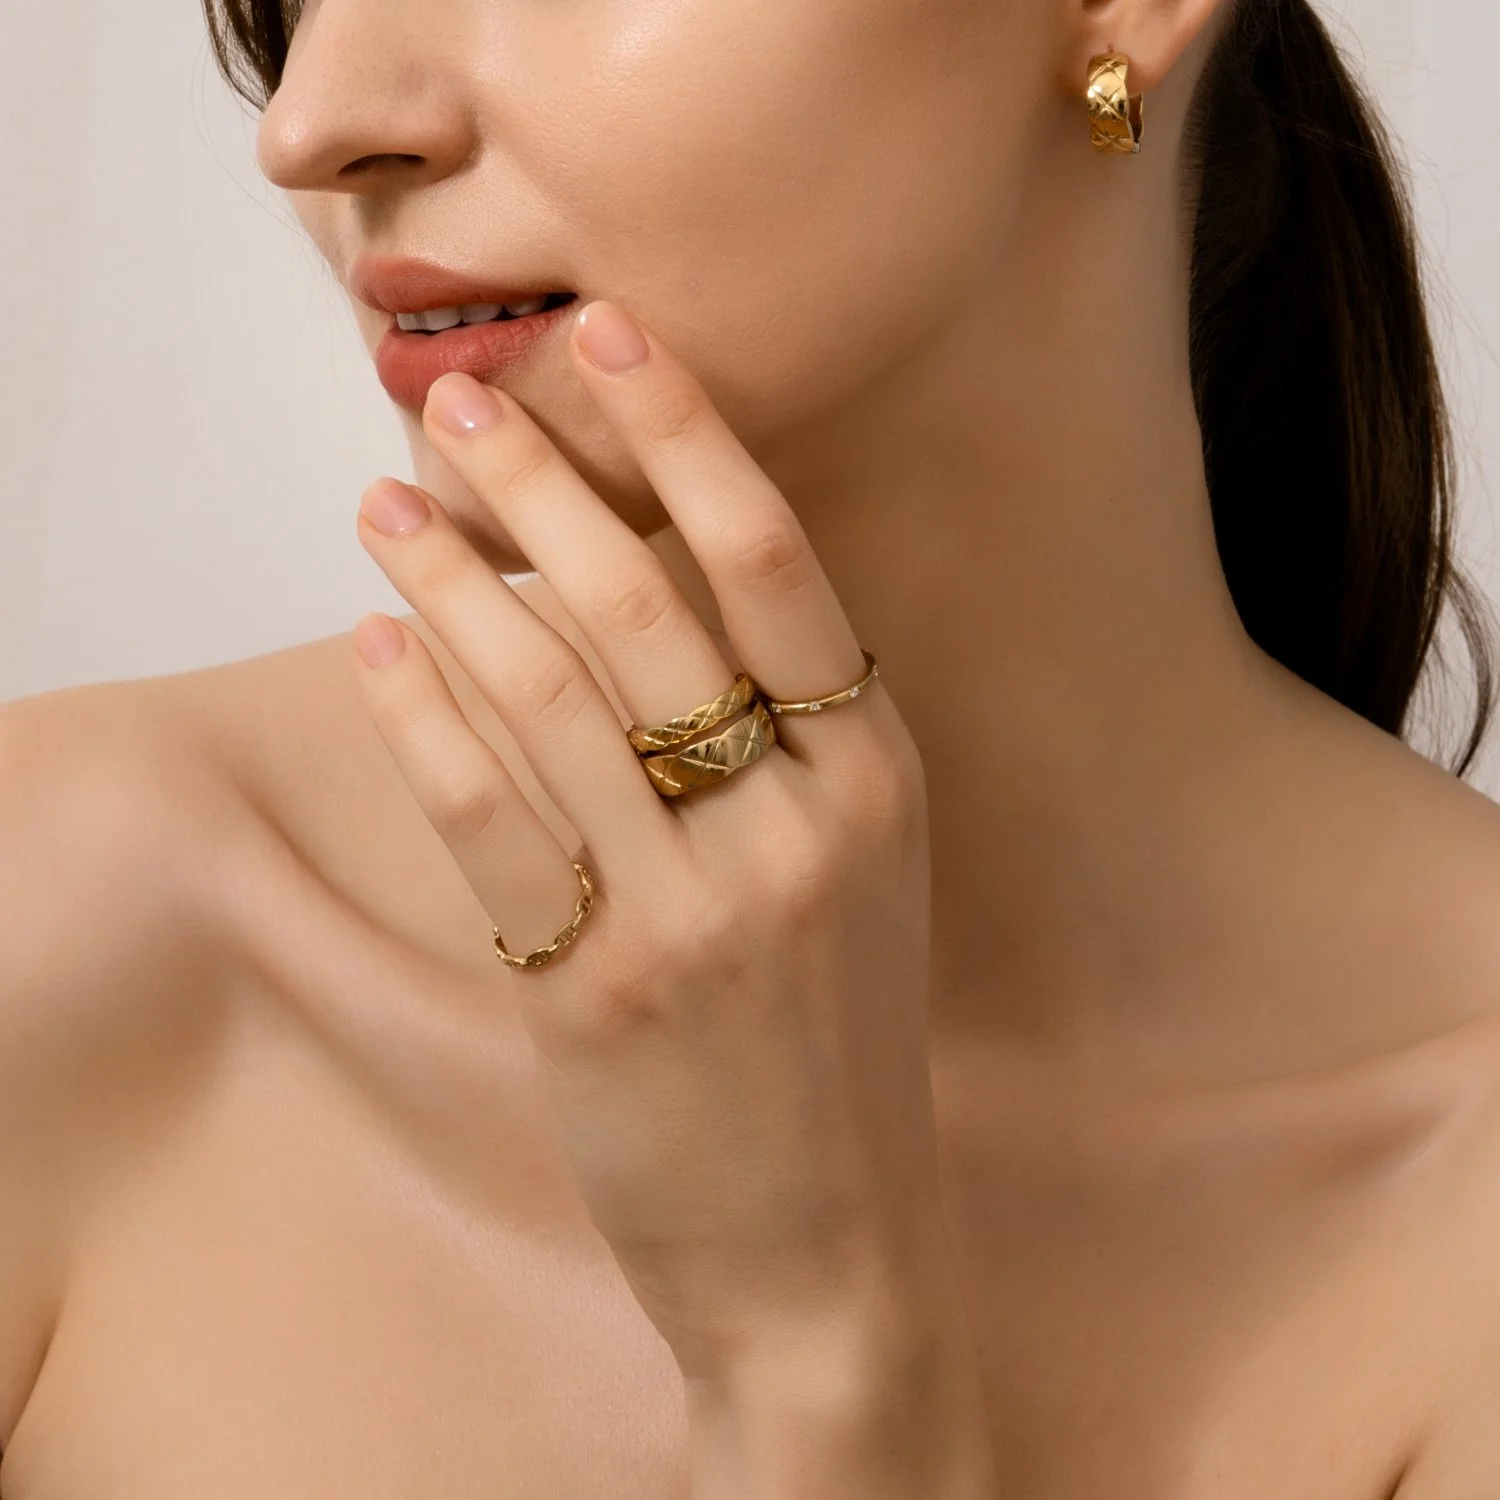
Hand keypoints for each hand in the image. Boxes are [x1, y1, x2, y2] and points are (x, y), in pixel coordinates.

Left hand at [351, 302, 992, 1487]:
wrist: (829, 1248)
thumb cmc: (837, 1045)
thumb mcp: (858, 873)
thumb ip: (787, 739)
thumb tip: (649, 583)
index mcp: (877, 778)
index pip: (773, 565)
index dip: (685, 434)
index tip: (607, 335)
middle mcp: (799, 827)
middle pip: (646, 606)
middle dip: (541, 484)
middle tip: (457, 402)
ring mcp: (700, 913)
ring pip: (550, 698)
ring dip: (452, 586)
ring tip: (386, 505)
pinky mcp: (599, 993)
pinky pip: (491, 822)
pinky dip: (421, 721)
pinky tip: (375, 646)